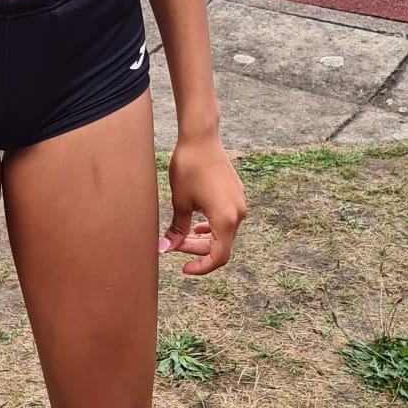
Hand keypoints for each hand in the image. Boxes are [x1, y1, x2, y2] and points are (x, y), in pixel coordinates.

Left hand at [159, 136, 245, 275]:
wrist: (201, 138)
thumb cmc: (188, 168)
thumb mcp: (180, 202)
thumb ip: (177, 230)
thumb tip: (167, 249)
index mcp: (226, 218)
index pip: (218, 257)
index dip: (201, 267)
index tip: (184, 268)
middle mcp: (238, 213)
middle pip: (221, 245)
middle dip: (197, 250)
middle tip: (174, 246)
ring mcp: (240, 203)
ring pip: (224, 233)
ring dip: (204, 239)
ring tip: (184, 236)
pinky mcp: (237, 195)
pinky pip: (227, 219)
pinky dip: (212, 227)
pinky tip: (197, 225)